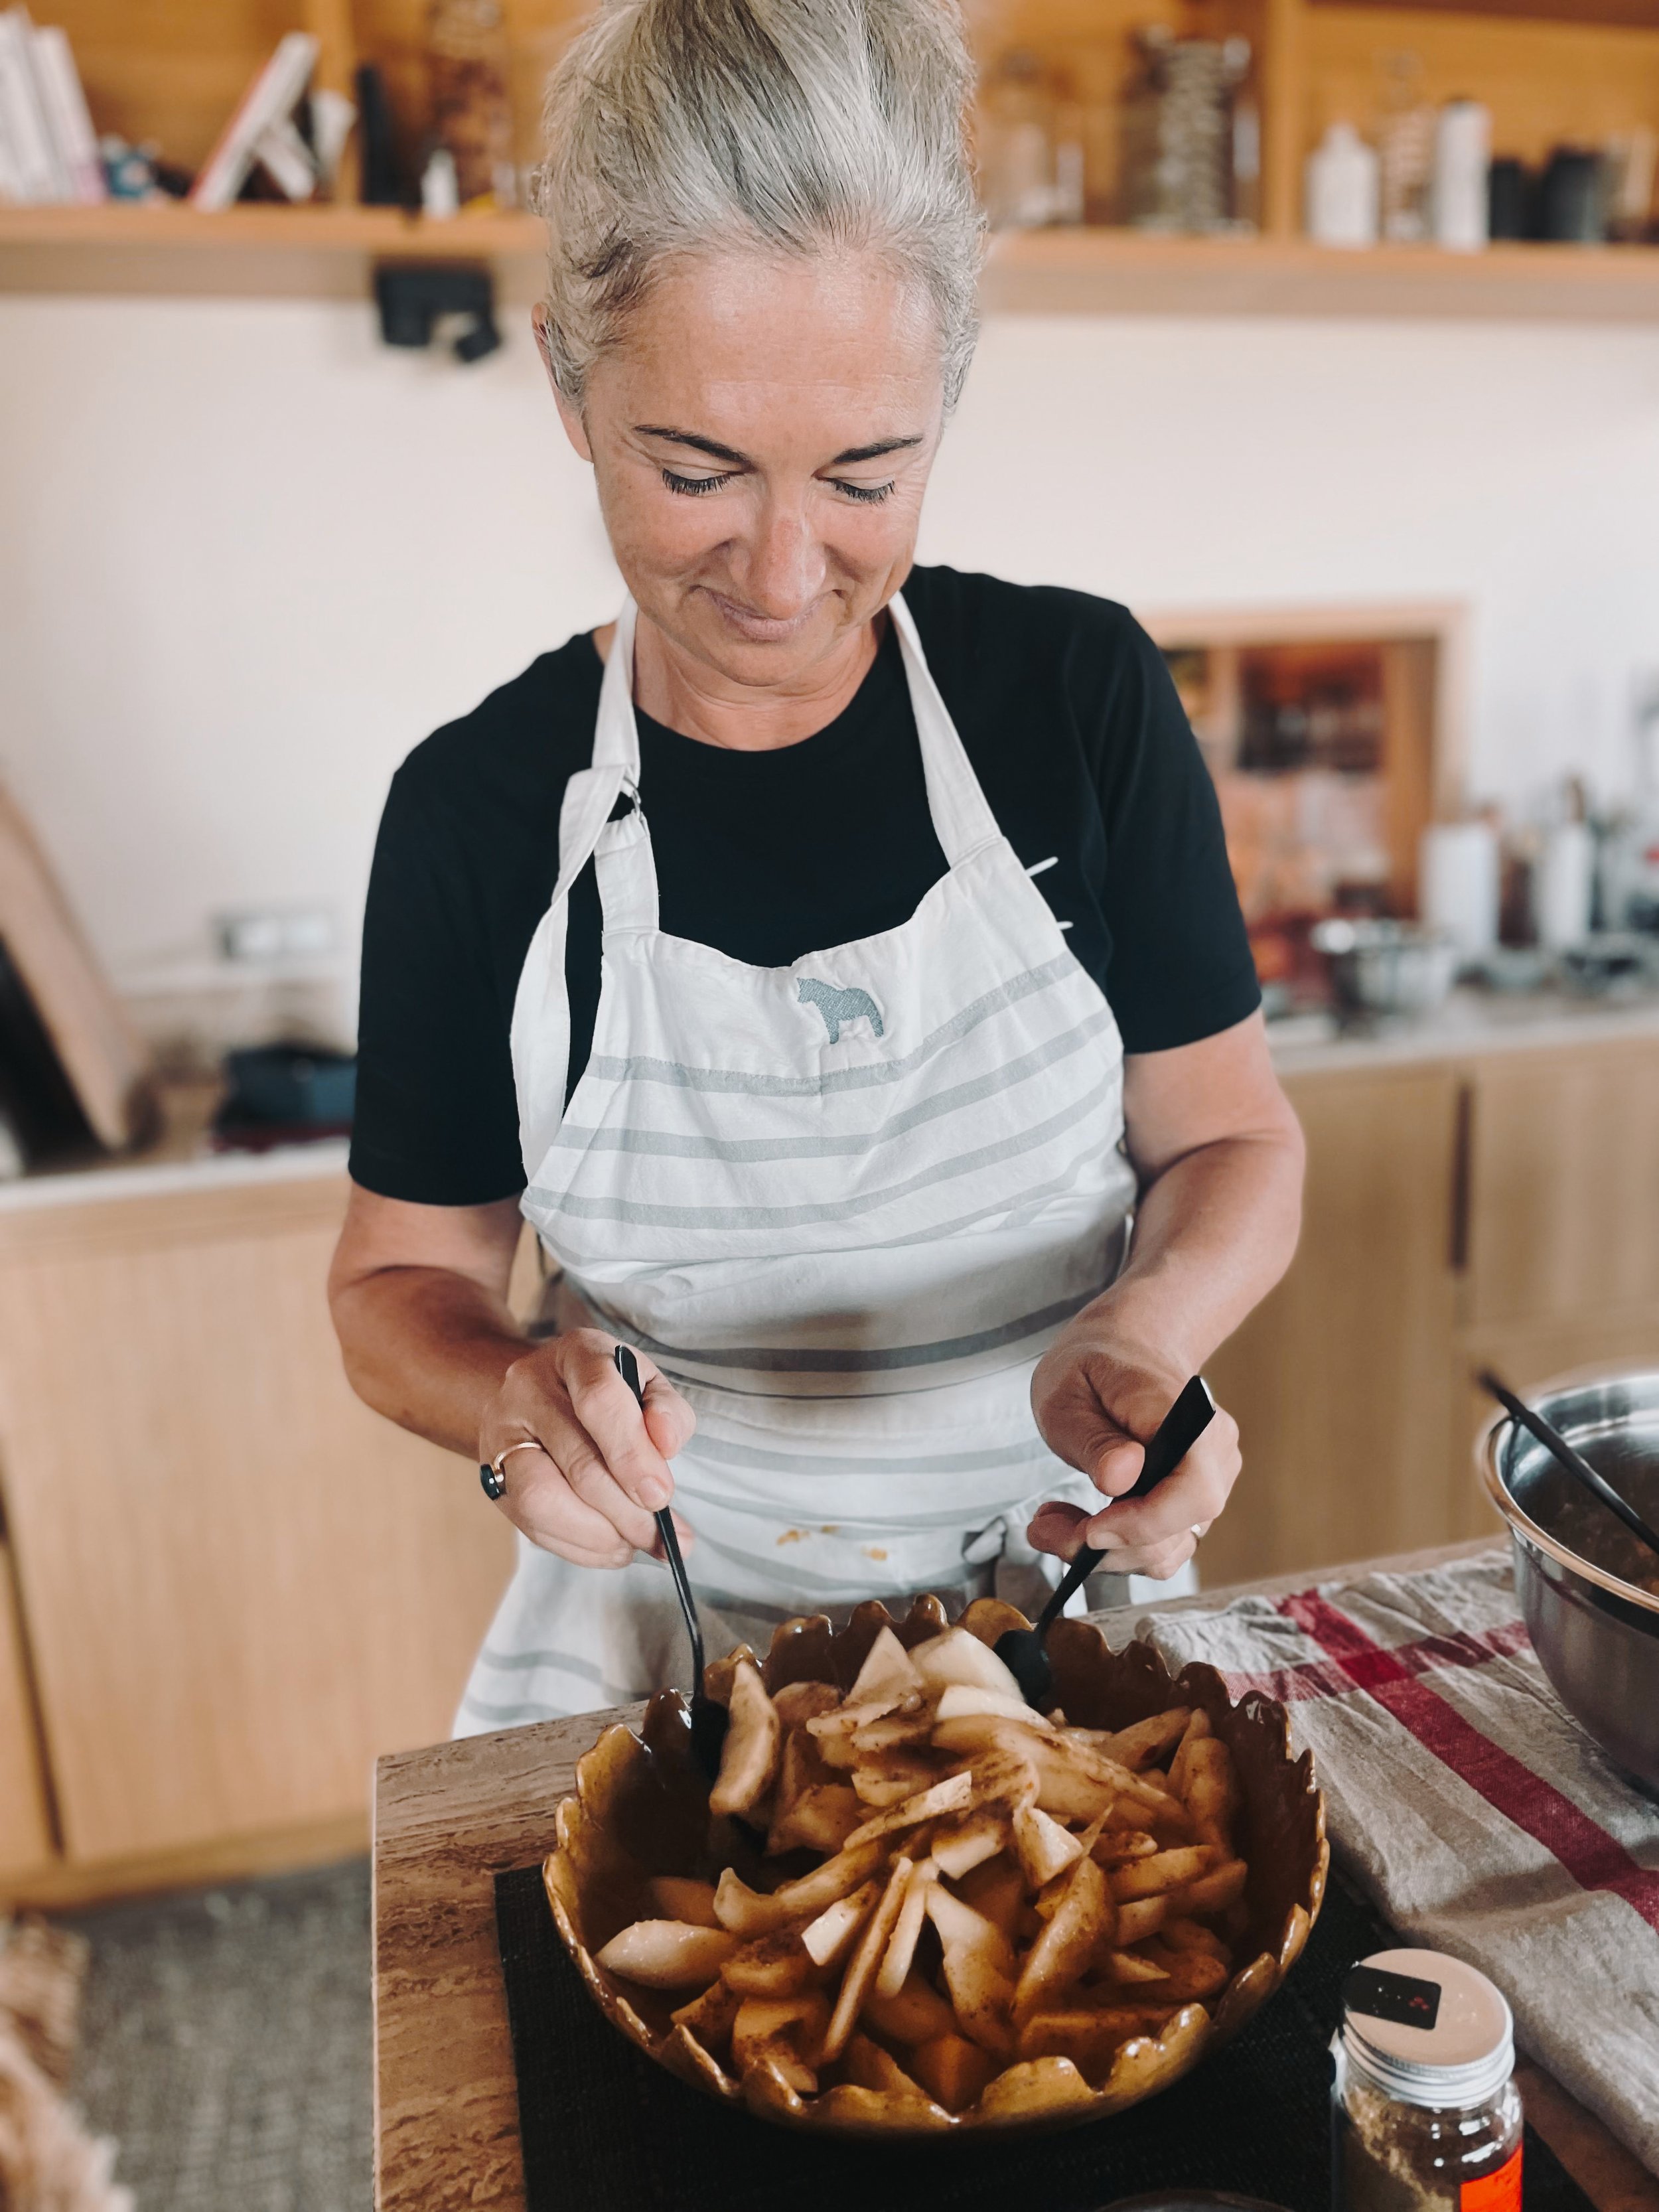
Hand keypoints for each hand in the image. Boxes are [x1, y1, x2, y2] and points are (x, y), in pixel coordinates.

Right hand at [479, 1328, 696, 1568]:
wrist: (540, 1396)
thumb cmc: (606, 1393)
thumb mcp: (645, 1385)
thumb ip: (667, 1412)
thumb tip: (667, 1446)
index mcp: (577, 1354)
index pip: (600, 1399)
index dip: (632, 1453)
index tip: (661, 1495)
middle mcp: (529, 1388)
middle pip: (577, 1460)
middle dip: (626, 1510)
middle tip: (660, 1536)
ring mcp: (502, 1434)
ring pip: (543, 1498)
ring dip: (598, 1534)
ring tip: (634, 1543)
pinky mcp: (492, 1476)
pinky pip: (530, 1524)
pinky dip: (578, 1546)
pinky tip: (610, 1547)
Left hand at [1027, 1329, 1239, 1580]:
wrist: (1124, 1350)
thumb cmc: (1091, 1369)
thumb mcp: (1067, 1397)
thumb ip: (1094, 1440)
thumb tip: (1122, 1477)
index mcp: (1186, 1413)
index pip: (1193, 1489)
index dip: (1146, 1524)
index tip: (1089, 1530)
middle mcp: (1213, 1451)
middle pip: (1178, 1530)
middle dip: (1107, 1546)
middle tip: (1043, 1529)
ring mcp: (1210, 1480)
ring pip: (1168, 1549)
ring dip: (1106, 1552)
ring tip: (1053, 1523)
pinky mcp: (1192, 1502)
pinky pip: (1163, 1545)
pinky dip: (1119, 1547)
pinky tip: (1080, 1523)